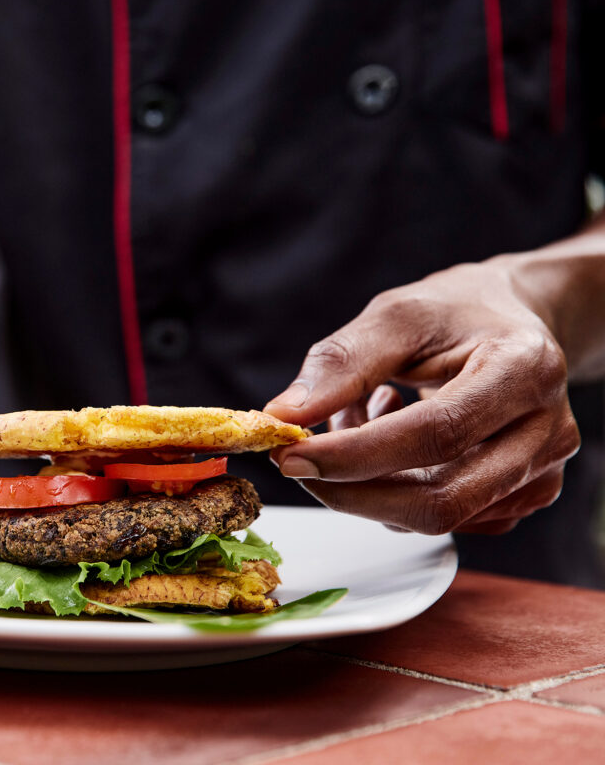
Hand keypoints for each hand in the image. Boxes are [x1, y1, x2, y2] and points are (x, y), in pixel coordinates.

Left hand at [263, 260, 580, 534]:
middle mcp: (546, 430)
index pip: (435, 434)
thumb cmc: (454, 313)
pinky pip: (445, 518)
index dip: (355, 455)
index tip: (292, 456)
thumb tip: (285, 415)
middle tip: (298, 462)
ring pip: (437, 516)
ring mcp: (542, 472)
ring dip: (371, 486)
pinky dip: (396, 490)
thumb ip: (341, 364)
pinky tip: (390, 444)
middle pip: (440, 498)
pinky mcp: (524, 496)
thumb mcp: (395, 316)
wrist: (512, 321)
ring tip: (360, 421)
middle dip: (352, 490)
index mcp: (522, 370)